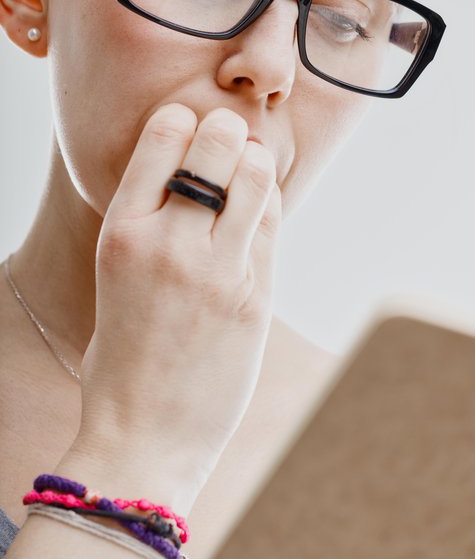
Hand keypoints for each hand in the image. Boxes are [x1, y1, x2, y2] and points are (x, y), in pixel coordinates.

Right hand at [76, 104, 280, 500]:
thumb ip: (150, 227)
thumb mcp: (116, 279)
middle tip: (231, 141)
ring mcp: (217, 270)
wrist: (143, 436)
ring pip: (257, 179)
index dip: (186, 122)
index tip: (194, 127)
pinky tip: (261, 213)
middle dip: (230, 133)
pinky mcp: (255, 298)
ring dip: (259, 163)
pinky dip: (270, 209)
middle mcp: (169, 242)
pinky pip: (274, 228)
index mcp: (121, 233)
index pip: (164, 135)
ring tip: (253, 170)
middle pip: (218, 144)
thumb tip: (195, 180)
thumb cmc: (125, 358)